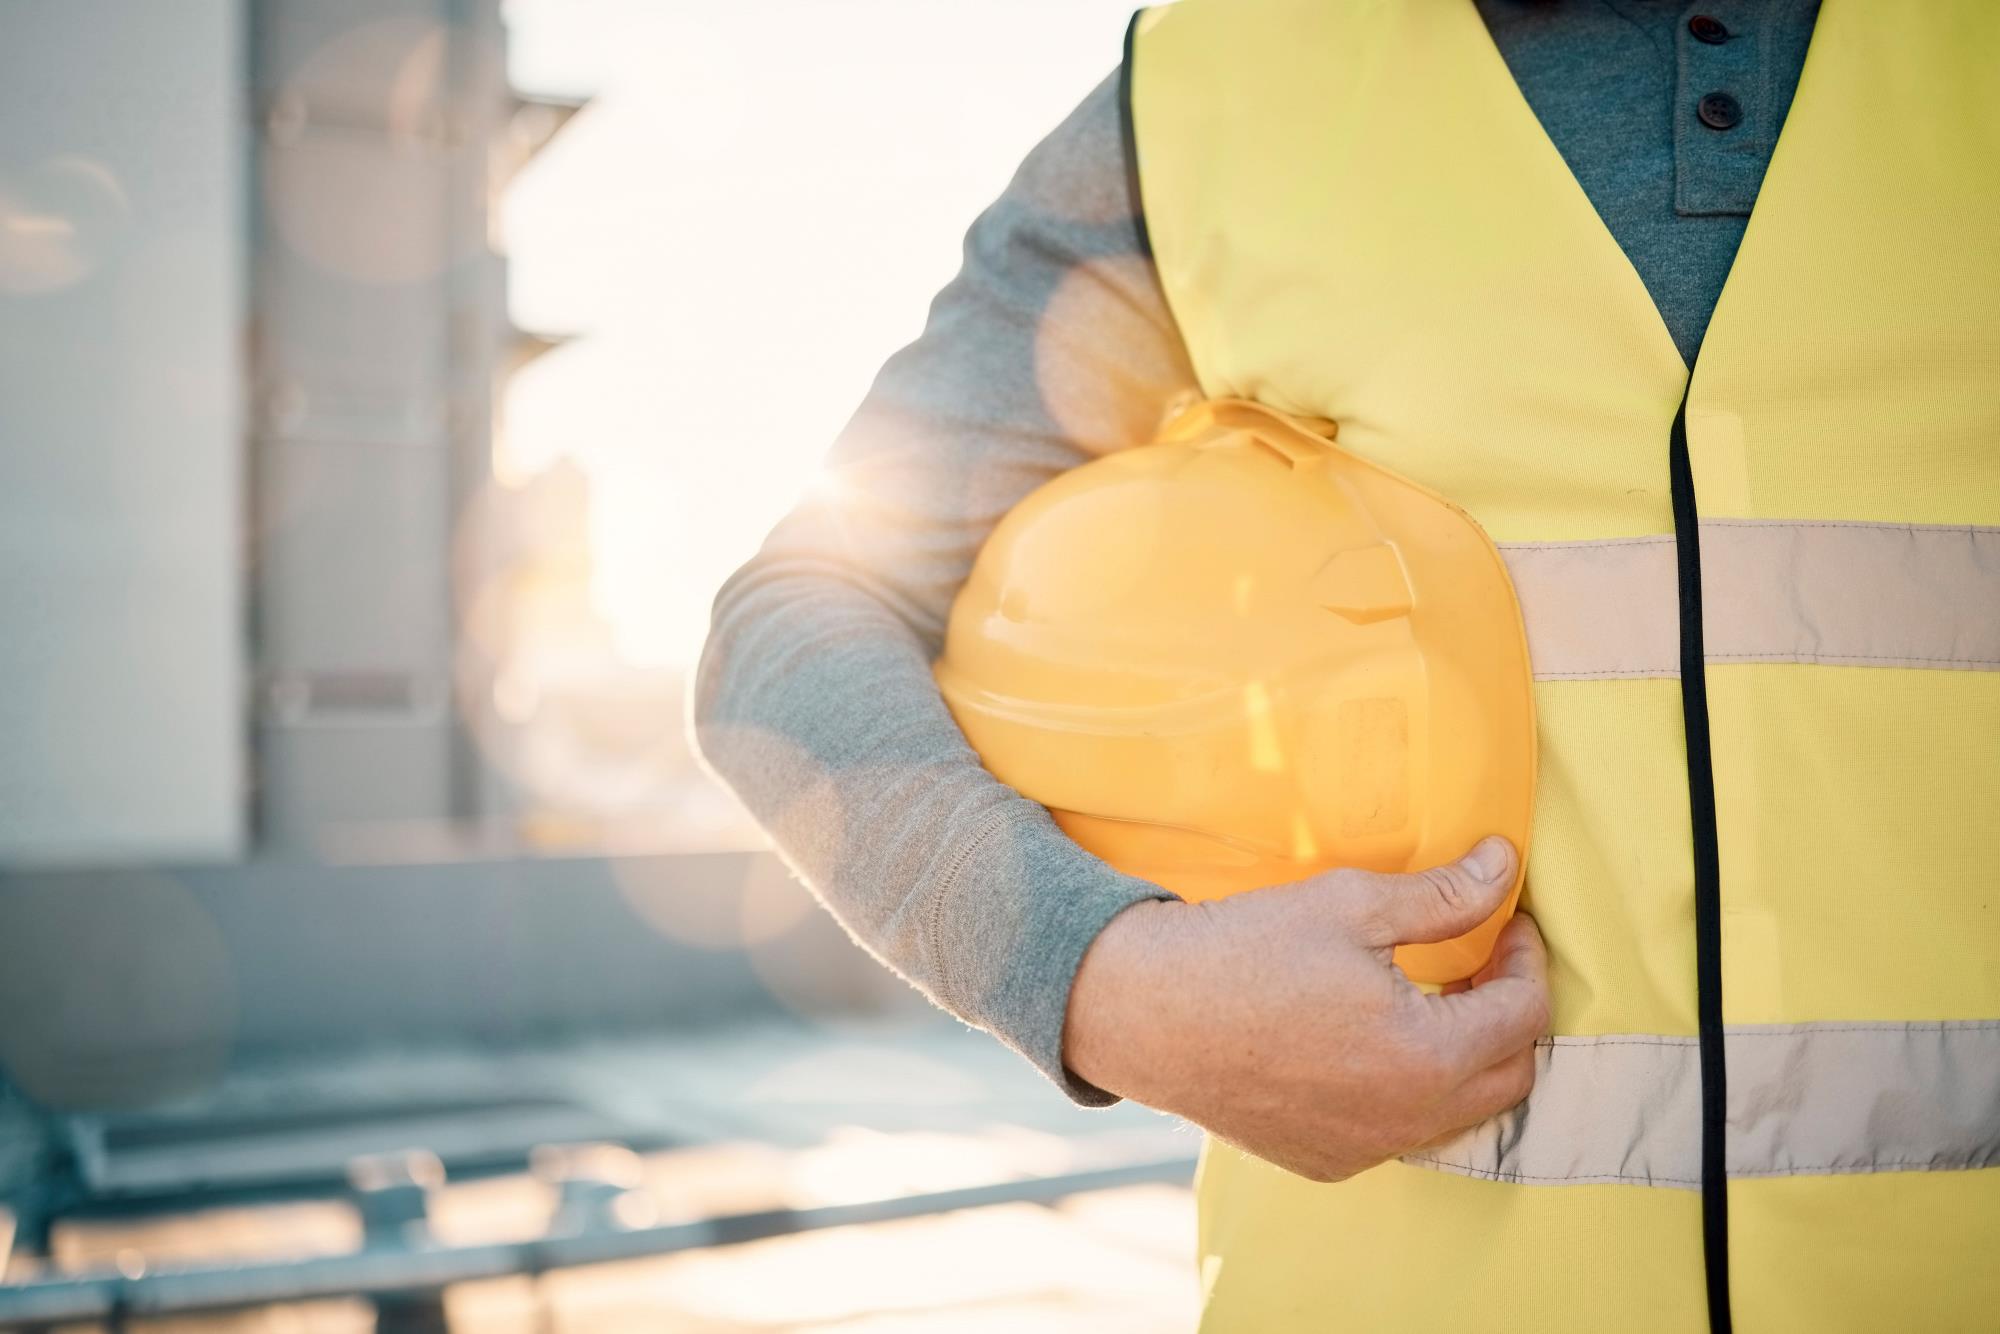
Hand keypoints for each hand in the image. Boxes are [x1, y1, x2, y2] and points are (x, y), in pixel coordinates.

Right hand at [1062, 838, 1548, 1181]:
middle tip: (1475, 962)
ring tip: (1426, 999)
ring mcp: (1364, 1151)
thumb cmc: (1245, 950)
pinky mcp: (1322, 1161)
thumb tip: (1504, 866)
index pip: (1523, 1014)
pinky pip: (1397, 1133)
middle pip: (1509, 1076)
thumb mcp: (1352, 904)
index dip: (1524, 958)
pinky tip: (1368, 1042)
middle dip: (1507, 1014)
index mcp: (1426, 1057)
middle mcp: (1405, 1121)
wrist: (1146, 1011)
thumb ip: (1443, 895)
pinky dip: (1407, 1091)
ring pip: (1456, 1112)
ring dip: (1463, 1057)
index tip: (1504, 921)